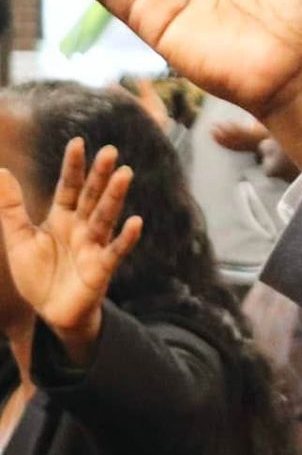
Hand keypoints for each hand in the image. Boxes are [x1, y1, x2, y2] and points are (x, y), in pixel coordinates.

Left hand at [0, 140, 142, 355]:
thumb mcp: (19, 239)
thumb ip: (11, 207)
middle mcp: (81, 227)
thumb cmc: (38, 274)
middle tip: (110, 151)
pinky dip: (126, 237)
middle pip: (92, 196)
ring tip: (125, 174)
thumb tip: (2, 171)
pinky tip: (135, 222)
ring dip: (115, 197)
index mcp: (62, 218)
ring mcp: (93, 246)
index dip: (73, 167)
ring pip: (105, 217)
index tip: (77, 142)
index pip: (69, 187)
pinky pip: (115, 250)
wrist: (50, 312)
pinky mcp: (102, 268)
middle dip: (100, 175)